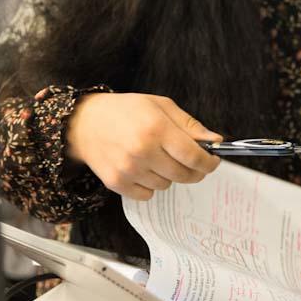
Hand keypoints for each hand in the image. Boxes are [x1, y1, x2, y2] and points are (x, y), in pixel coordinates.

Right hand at [64, 93, 222, 200]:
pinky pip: (147, 195)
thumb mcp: (160, 106)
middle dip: (194, 170)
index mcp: (156, 128)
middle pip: (184, 175)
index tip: (213, 161)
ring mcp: (128, 169)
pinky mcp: (116, 183)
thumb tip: (215, 141)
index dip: (209, 162)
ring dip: (169, 175)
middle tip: (191, 161)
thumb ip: (190, 125)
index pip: (194, 156)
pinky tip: (142, 168)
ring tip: (156, 157)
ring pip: (167, 185)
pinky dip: (150, 185)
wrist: (85, 123)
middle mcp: (142, 151)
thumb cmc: (125, 111)